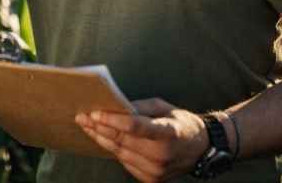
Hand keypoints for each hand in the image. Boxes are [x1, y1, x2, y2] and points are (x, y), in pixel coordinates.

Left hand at [75, 98, 208, 182]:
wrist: (200, 150)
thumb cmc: (180, 123)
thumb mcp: (163, 107)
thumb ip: (138, 107)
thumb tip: (114, 107)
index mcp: (168, 132)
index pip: (134, 126)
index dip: (111, 119)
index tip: (93, 112)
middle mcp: (162, 154)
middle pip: (122, 140)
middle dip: (98, 127)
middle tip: (81, 117)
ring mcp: (156, 170)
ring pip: (119, 152)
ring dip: (100, 138)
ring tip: (86, 126)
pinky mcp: (151, 179)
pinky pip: (125, 162)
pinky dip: (113, 150)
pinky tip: (101, 139)